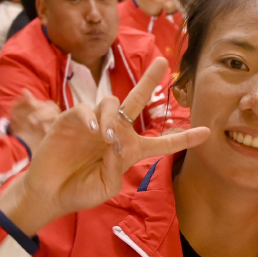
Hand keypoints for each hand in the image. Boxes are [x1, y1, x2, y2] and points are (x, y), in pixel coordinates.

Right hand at [0, 59, 209, 235]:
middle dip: (149, 79)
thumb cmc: (81, 191)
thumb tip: (115, 143)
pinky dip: (91, 117)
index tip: (206, 133)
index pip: (162, 143)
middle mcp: (115, 132)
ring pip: (111, 104)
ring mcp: (93, 123)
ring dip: (112, 119)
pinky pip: (85, 110)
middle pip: (137, 100)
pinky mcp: (71, 121)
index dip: (183, 138)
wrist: (51, 194)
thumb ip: (116, 168)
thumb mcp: (107, 187)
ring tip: (106, 139)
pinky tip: (93, 130)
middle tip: (163, 62)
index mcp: (130, 150)